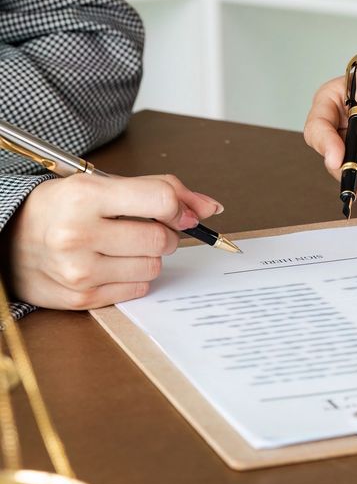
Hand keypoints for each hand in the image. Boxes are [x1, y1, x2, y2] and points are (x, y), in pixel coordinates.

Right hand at [5, 173, 223, 309]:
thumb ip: (158, 189)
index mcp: (84, 196)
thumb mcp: (100, 184)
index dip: (180, 207)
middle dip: (164, 232)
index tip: (179, 212)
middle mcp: (78, 235)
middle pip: (162, 238)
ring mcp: (79, 271)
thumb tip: (209, 207)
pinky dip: (134, 276)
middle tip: (142, 226)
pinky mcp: (81, 298)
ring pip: (154, 267)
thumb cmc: (60, 208)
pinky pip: (138, 289)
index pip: (161, 201)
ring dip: (149, 256)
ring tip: (122, 245)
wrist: (8, 240)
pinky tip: (111, 264)